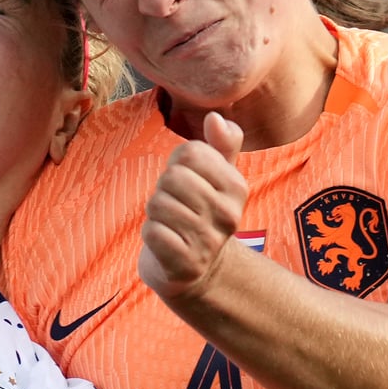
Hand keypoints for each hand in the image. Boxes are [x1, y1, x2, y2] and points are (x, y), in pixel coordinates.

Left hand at [139, 111, 248, 301]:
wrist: (200, 271)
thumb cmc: (202, 215)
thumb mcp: (218, 177)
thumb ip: (221, 145)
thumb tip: (216, 117)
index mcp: (237, 187)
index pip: (189, 153)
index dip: (177, 164)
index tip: (186, 185)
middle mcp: (228, 214)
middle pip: (172, 178)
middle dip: (163, 190)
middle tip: (176, 207)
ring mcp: (208, 242)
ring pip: (158, 204)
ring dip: (155, 214)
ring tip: (171, 226)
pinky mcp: (186, 264)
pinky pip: (153, 232)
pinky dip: (150, 234)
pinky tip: (165, 243)